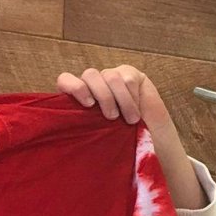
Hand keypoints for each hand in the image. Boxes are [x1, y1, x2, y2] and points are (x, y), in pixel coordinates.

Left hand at [57, 65, 203, 208]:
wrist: (151, 140)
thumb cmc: (120, 141)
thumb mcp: (97, 136)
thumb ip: (82, 129)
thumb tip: (65, 136)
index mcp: (79, 98)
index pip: (65, 80)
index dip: (73, 87)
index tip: (88, 105)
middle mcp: (93, 84)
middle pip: (90, 75)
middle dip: (102, 96)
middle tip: (111, 117)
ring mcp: (111, 76)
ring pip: (110, 76)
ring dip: (121, 100)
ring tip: (129, 120)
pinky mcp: (129, 74)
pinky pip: (127, 78)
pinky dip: (132, 97)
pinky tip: (137, 111)